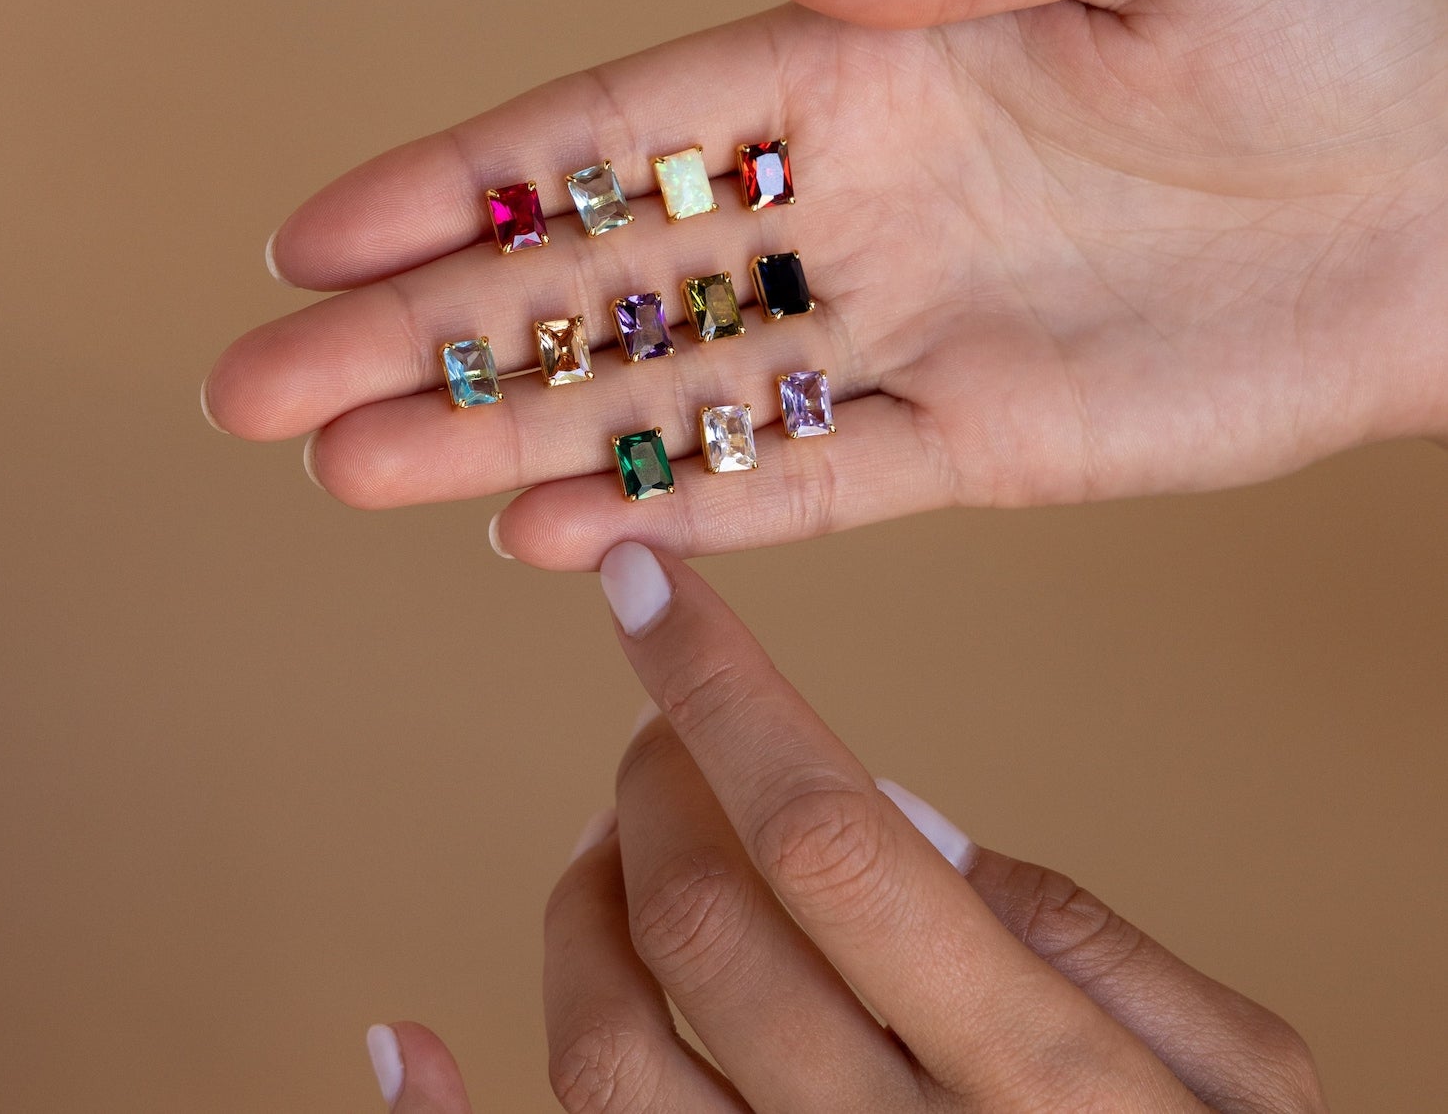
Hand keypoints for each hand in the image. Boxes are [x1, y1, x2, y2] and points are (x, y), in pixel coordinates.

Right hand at [204, 0, 1447, 567]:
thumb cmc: (1335, 21)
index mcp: (858, 65)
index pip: (610, 129)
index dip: (452, 182)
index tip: (308, 235)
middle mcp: (847, 202)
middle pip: (592, 279)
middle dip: (420, 335)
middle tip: (263, 393)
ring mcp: (898, 329)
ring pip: (662, 395)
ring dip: (506, 437)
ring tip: (355, 476)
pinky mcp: (971, 442)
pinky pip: (796, 482)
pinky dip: (677, 507)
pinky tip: (547, 528)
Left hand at [360, 542, 1327, 1111]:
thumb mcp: (1239, 1088)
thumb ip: (1088, 944)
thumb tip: (903, 815)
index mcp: (1035, 1080)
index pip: (828, 832)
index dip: (719, 688)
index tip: (642, 581)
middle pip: (704, 922)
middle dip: (657, 781)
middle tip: (659, 736)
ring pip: (609, 1058)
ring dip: (580, 913)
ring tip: (610, 852)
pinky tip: (406, 1038)